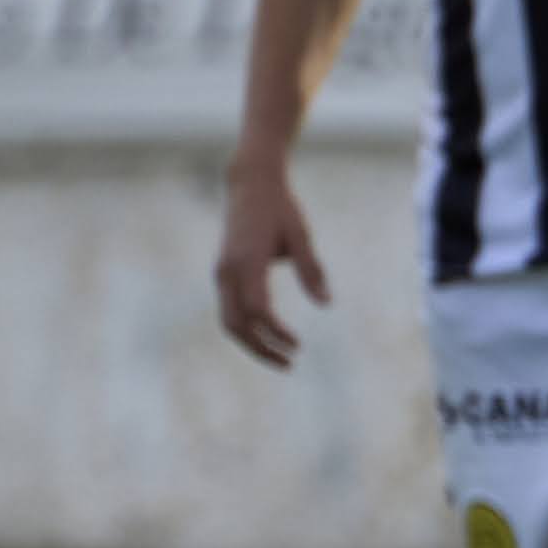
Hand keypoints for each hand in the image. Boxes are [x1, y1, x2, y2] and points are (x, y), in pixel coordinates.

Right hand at [214, 162, 329, 368]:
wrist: (250, 184)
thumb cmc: (281, 209)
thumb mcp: (301, 236)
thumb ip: (312, 269)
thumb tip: (326, 304)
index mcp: (247, 261)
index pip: (256, 309)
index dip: (275, 332)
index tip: (297, 345)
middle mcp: (228, 271)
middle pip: (235, 324)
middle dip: (260, 348)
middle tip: (289, 363)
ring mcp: (222, 273)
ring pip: (228, 320)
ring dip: (252, 342)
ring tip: (281, 356)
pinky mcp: (223, 273)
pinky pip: (229, 309)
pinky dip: (246, 328)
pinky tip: (269, 336)